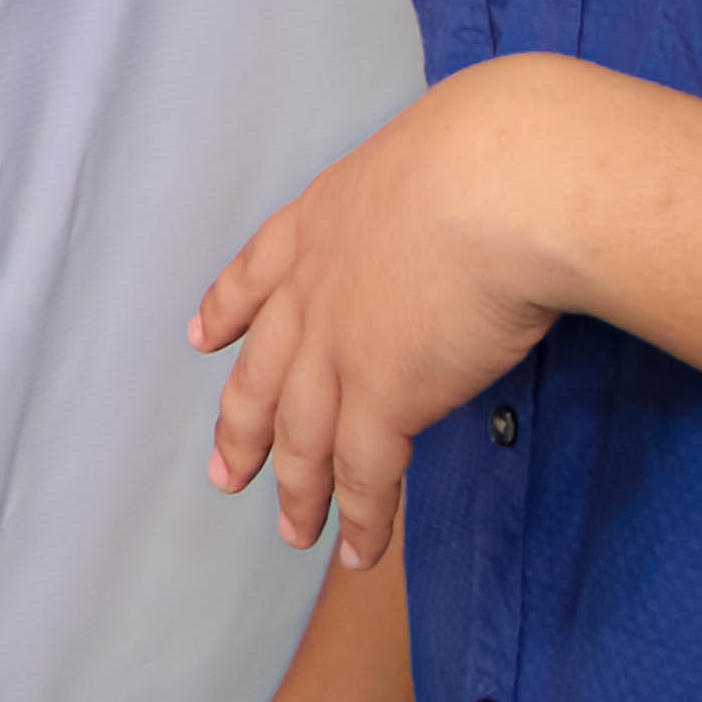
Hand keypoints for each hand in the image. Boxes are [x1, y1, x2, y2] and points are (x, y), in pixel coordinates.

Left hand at [193, 54, 580, 569]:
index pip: (255, 275)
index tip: (202, 338)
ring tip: (295, 531)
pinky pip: (365, 476)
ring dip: (299, 492)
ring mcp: (339, 350)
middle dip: (241, 429)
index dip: (227, 311)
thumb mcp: (431, 154)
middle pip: (262, 376)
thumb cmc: (492, 152)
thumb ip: (424, 192)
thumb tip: (469, 195)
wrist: (499, 182)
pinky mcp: (385, 398)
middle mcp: (313, 292)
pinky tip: (358, 550)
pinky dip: (362, 519)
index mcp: (320, 224)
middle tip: (227, 471)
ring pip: (302, 439)